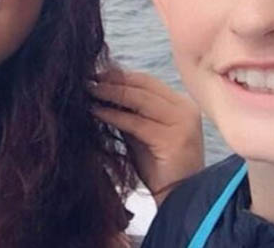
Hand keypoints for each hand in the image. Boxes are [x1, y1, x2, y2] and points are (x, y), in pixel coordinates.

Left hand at [91, 68, 202, 205]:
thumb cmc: (157, 166)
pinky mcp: (173, 140)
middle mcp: (185, 109)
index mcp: (180, 103)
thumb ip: (129, 110)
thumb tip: (101, 88)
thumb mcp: (142, 131)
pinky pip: (136, 122)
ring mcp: (182, 123)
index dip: (119, 75)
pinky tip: (97, 111)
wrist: (177, 199)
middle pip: (143, 85)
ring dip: (110, 93)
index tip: (96, 73)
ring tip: (90, 91)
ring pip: (139, 99)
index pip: (146, 80)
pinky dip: (114, 115)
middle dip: (113, 80)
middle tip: (88, 79)